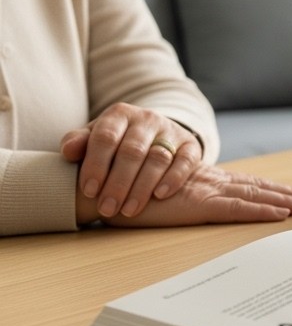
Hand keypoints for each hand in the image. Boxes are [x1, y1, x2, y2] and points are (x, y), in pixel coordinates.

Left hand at [61, 103, 203, 218]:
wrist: (154, 135)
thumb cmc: (115, 143)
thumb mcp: (95, 139)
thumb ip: (79, 143)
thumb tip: (67, 152)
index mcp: (119, 114)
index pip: (105, 137)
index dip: (96, 165)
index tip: (88, 191)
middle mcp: (147, 119)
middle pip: (132, 151)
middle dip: (118, 183)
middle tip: (107, 209)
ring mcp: (170, 131)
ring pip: (158, 158)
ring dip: (142, 187)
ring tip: (129, 210)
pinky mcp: (190, 145)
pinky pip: (185, 161)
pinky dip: (173, 178)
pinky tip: (160, 195)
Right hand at [76, 164, 291, 227]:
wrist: (100, 185)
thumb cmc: (123, 192)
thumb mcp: (157, 195)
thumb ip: (173, 197)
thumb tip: (183, 204)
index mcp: (201, 180)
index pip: (244, 183)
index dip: (270, 188)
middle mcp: (208, 182)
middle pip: (256, 187)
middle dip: (286, 194)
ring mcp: (205, 191)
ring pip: (254, 195)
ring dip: (283, 201)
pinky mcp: (196, 204)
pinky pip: (236, 208)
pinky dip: (261, 210)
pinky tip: (282, 214)